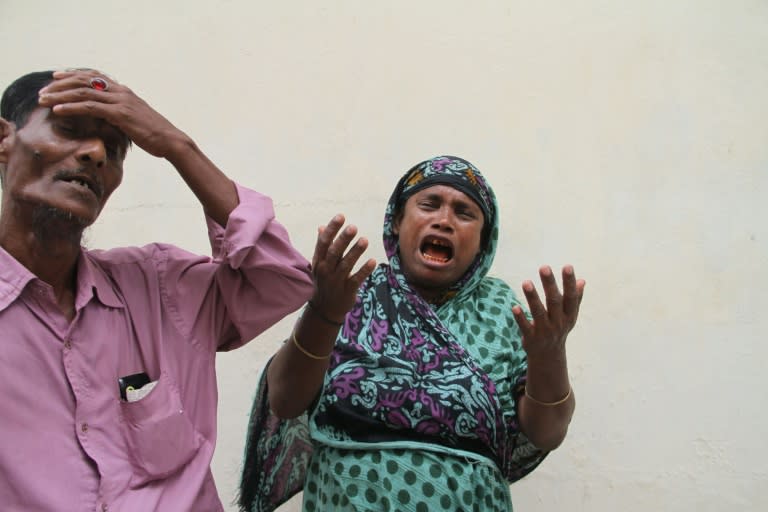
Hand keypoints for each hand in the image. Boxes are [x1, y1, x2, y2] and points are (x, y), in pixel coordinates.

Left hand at [37, 69, 183, 157]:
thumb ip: (120, 114)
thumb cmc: (155, 134)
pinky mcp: (120, 114)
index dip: (74, 74)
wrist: (171, 141)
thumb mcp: (135, 120)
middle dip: (61, 84)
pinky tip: (57, 110)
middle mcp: (121, 92)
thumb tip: (108, 118)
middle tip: (44, 89)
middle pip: (85, 80)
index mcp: (125, 92)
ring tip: (43, 99)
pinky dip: (71, 107)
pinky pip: (90, 107)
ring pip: (83, 93)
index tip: (57, 76)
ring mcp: (121, 102)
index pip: (95, 76)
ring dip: (60, 95)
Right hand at [310, 214, 375, 321]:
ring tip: (364, 240)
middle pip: (334, 252)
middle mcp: (325, 270)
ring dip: (355, 252)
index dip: (332, 229)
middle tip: (353, 227)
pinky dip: (364, 270)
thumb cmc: (324, 281)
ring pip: (345, 265)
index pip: (324, 242)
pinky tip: (373, 261)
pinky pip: (356, 279)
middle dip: (343, 239)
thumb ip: (322, 246)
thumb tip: (322, 226)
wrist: (324, 309)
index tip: (341, 216)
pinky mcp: (347, 291)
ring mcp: (336, 281)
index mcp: (319, 261)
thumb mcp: (320, 264)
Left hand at [512, 265, 584, 360]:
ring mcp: (545, 331)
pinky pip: (525, 327)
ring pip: (538, 312)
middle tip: (544, 267)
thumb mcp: (569, 316)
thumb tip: (582, 280)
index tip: (567, 266)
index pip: (571, 297)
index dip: (569, 282)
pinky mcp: (531, 338)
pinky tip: (514, 307)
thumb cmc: (559, 328)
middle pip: (554, 301)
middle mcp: (558, 322)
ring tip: (526, 282)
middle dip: (549, 284)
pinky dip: (520, 318)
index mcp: (569, 315)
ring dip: (532, 297)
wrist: (549, 356)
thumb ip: (575, 299)